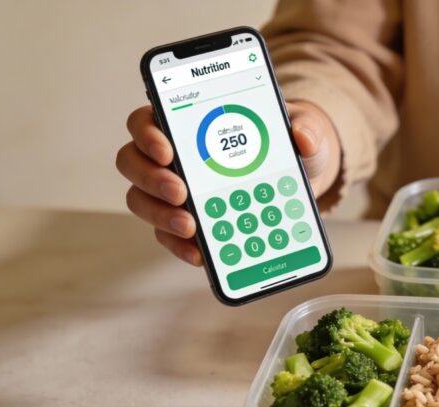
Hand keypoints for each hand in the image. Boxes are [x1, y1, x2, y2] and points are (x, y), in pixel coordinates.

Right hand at [115, 101, 340, 265]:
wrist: (297, 179)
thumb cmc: (285, 144)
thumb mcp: (302, 130)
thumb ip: (305, 127)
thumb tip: (303, 137)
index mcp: (186, 122)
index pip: (146, 120)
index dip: (147, 134)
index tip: (167, 150)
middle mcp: (170, 157)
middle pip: (133, 162)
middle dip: (151, 179)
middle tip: (180, 192)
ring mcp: (172, 192)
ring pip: (143, 201)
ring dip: (161, 215)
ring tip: (191, 226)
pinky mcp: (185, 223)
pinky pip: (168, 236)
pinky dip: (181, 246)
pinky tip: (201, 254)